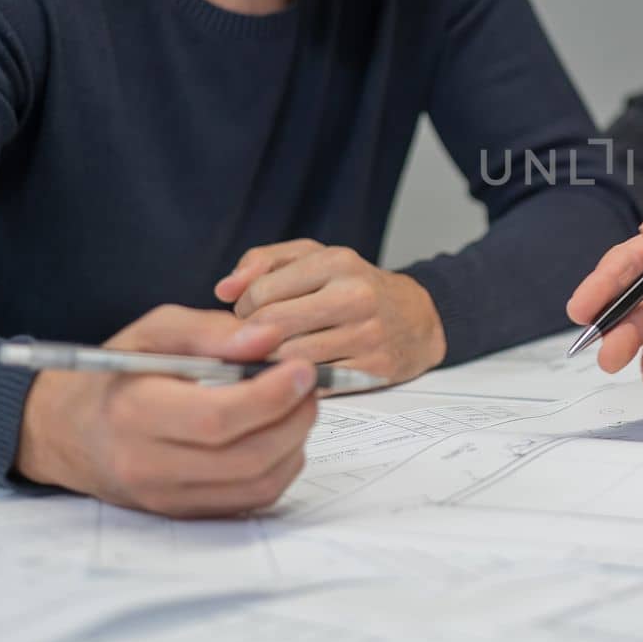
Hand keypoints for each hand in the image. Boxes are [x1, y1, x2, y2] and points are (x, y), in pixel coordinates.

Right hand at [15, 306, 317, 517]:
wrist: (67, 431)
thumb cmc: (116, 375)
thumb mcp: (154, 332)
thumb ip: (210, 331)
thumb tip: (270, 337)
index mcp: (135, 414)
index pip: (217, 419)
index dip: (272, 395)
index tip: (302, 368)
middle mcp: (149, 466)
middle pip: (247, 457)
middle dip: (295, 417)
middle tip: (309, 384)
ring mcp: (168, 498)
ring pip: (258, 484)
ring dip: (295, 443)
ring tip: (297, 405)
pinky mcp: (185, 513)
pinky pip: (252, 500)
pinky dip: (281, 466)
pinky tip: (278, 434)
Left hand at [215, 240, 443, 384]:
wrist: (417, 318)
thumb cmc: (355, 286)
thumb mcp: (313, 258)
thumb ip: (262, 262)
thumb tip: (224, 289)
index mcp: (336, 262)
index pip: (260, 293)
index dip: (244, 309)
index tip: (252, 314)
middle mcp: (355, 296)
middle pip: (272, 328)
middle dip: (252, 338)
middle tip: (257, 339)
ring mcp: (367, 335)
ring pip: (290, 359)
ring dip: (272, 363)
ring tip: (276, 355)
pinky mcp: (373, 369)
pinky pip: (315, 383)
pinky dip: (298, 381)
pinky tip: (300, 371)